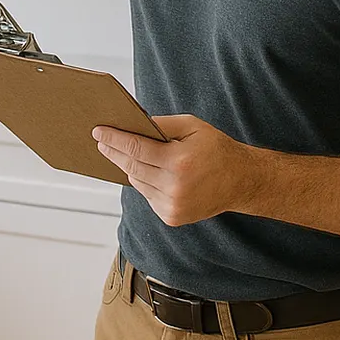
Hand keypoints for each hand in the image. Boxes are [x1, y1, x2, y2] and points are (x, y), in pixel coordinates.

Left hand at [94, 115, 252, 226]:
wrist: (241, 181)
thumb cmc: (216, 149)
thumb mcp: (192, 126)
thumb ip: (162, 124)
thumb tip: (134, 123)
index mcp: (179, 161)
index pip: (135, 148)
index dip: (114, 139)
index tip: (98, 132)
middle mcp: (174, 187)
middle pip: (131, 166)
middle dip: (114, 153)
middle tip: (101, 141)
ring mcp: (172, 205)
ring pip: (137, 182)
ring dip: (130, 167)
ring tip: (124, 154)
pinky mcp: (171, 217)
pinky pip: (147, 195)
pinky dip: (145, 183)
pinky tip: (150, 172)